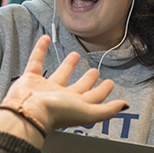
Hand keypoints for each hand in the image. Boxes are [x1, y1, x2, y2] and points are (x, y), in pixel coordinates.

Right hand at [0, 35, 127, 145]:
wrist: (28, 111)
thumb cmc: (57, 113)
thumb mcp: (88, 111)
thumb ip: (107, 110)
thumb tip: (124, 105)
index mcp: (75, 105)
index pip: (93, 97)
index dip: (102, 90)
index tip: (109, 82)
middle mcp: (61, 98)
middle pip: (78, 87)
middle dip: (87, 79)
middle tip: (94, 71)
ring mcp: (45, 88)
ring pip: (59, 74)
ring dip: (68, 65)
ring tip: (76, 54)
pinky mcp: (30, 79)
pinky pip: (36, 61)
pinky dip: (41, 49)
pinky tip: (46, 39)